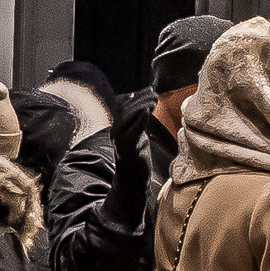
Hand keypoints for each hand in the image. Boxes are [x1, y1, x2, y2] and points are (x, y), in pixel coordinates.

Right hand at [106, 95, 161, 217]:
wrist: (131, 181)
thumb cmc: (136, 158)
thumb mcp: (137, 135)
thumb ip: (138, 122)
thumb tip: (144, 107)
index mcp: (117, 128)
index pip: (122, 105)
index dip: (135, 95)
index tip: (149, 89)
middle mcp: (115, 132)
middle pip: (124, 109)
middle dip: (140, 99)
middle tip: (154, 94)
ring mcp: (119, 141)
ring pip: (126, 118)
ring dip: (140, 107)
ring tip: (153, 101)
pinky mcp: (127, 149)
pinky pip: (132, 131)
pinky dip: (139, 120)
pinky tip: (148, 112)